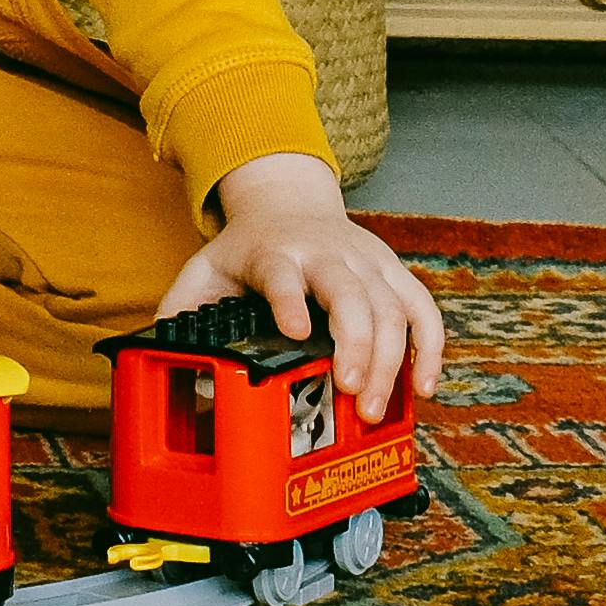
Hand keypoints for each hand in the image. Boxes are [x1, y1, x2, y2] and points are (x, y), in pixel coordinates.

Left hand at [162, 154, 442, 420]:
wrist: (286, 200)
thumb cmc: (246, 249)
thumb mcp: (204, 270)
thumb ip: (182, 315)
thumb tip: (176, 369)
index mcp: (274, 253)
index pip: (282, 274)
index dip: (290, 300)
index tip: (296, 331)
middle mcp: (325, 253)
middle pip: (349, 292)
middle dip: (354, 343)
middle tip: (349, 391)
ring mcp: (364, 259)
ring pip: (391, 305)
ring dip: (390, 358)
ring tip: (375, 406)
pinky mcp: (392, 270)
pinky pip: (422, 307)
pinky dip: (429, 346)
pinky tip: (425, 385)